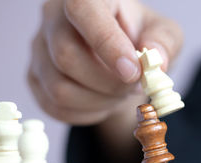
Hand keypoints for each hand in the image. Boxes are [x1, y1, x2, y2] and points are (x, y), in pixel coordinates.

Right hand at [28, 0, 182, 124]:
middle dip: (107, 83)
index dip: (107, 44)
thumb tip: (156, 61)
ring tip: (119, 93)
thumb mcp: (164, 35)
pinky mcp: (36, 78)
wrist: (119, 59)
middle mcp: (54, 18)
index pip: (83, 11)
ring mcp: (39, 49)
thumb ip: (164, 43)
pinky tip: (104, 101)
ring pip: (59, 88)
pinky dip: (87, 113)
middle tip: (132, 86)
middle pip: (66, 56)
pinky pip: (56, 107)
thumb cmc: (139, 39)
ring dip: (99, 101)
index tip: (133, 72)